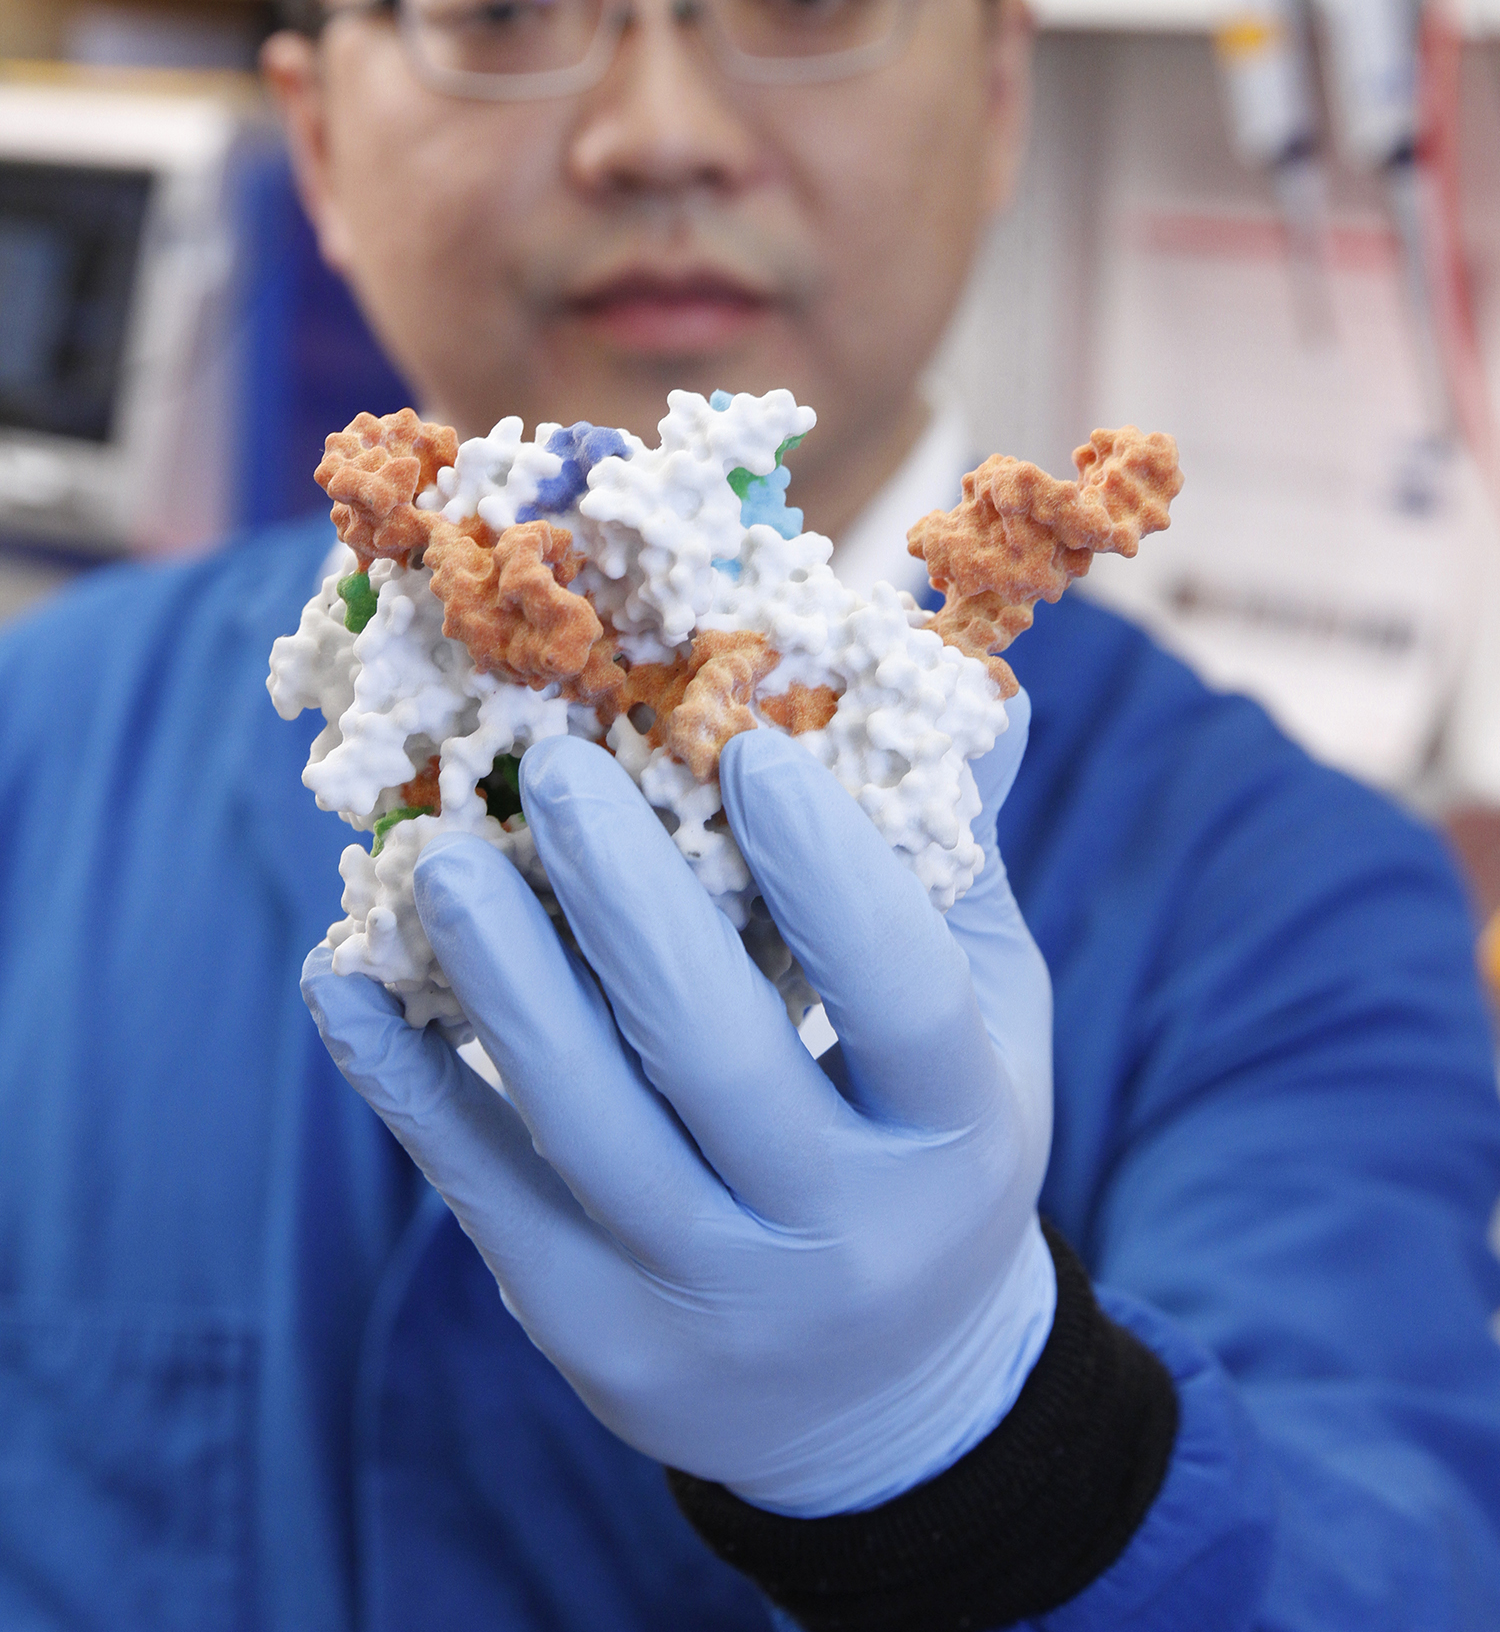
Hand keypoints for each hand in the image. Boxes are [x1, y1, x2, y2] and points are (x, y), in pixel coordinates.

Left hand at [302, 694, 1054, 1516]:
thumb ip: (956, 863)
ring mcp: (711, 1304)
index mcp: (960, 1136)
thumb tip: (973, 690)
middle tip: (557, 765)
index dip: (823, 864)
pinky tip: (342, 981)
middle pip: (714, 1050)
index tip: (742, 743)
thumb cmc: (930, 1147)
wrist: (882, 1401)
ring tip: (441, 857)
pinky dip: (405, 1081)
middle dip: (625, 895)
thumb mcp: (987, 1019)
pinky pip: (484, 1191)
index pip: (895, 990)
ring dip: (499, 975)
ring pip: (583, 1121)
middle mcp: (845, 1238)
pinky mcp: (592, 1335)